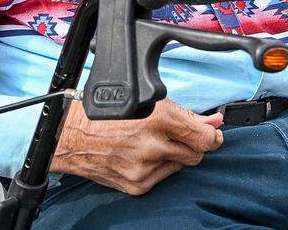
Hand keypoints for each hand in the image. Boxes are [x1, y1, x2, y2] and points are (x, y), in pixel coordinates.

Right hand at [51, 98, 223, 194]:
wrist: (73, 137)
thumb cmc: (108, 114)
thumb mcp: (152, 103)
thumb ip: (187, 116)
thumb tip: (214, 122)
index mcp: (160, 120)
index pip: (205, 137)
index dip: (213, 134)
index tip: (213, 131)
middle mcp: (153, 146)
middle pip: (197, 153)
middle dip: (194, 144)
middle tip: (179, 134)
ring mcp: (144, 169)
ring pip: (181, 165)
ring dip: (175, 154)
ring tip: (154, 142)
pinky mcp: (137, 185)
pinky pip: (163, 177)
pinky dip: (160, 167)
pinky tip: (144, 155)